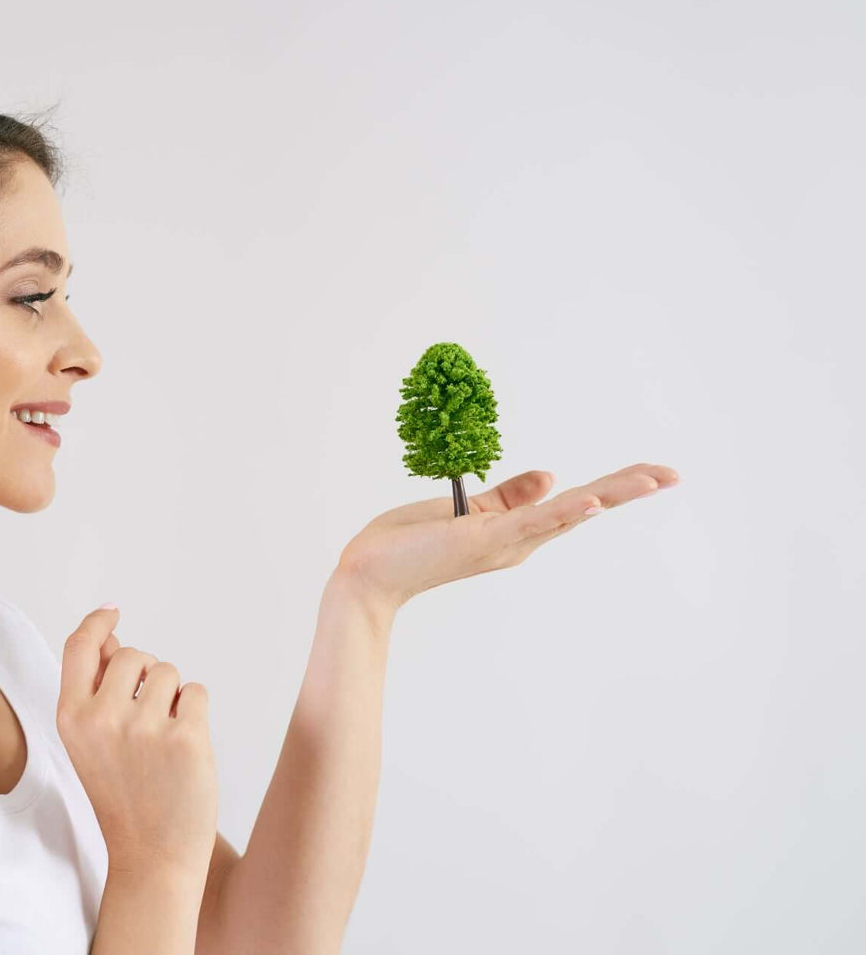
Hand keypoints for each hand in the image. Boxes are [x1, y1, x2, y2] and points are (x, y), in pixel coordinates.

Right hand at [56, 606, 218, 879]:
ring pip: (169, 673)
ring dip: (172, 697)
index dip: (96, 623)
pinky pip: (196, 693)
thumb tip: (108, 637)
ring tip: (162, 742)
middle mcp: (102, 717)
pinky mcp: (185, 737)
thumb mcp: (91, 742)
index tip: (112, 611)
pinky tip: (184, 749)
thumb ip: (96, 689)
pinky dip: (195, 713)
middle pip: (133, 655)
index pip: (79, 648)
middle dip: (147, 676)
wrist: (152, 857)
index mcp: (71, 717)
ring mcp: (144, 727)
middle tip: (146, 721)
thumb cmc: (123, 795)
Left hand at [334, 462, 681, 612]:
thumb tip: (552, 475)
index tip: (653, 472)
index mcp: (516, 532)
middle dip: (629, 488)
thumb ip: (508, 495)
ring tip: (654, 479)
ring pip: (569, 513)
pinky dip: (561, 511)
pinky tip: (591, 501)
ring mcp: (506, 543)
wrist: (369, 572)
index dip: (614, 486)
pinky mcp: (485, 540)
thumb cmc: (409, 543)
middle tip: (675, 472)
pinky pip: (530, 523)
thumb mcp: (467, 510)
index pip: (574, 503)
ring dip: (612, 495)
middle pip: (585, 508)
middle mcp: (520, 542)